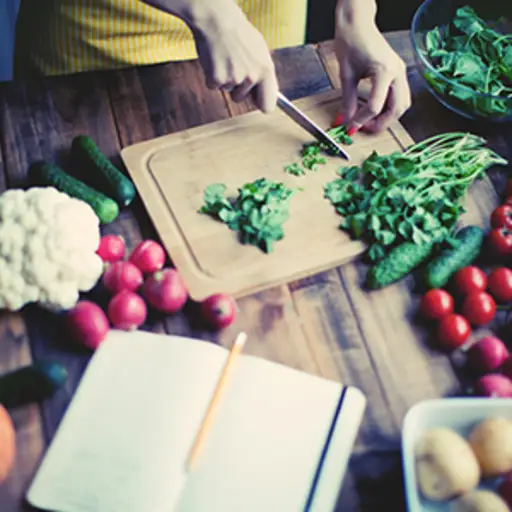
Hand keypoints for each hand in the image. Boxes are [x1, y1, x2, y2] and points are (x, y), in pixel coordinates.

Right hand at [191, 2, 277, 112]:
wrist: (216, 19)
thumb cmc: (238, 33)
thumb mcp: (260, 51)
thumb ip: (264, 74)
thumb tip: (268, 93)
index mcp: (266, 70)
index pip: (268, 105)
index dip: (261, 104)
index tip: (258, 103)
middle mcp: (251, 77)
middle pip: (241, 99)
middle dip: (237, 87)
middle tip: (235, 66)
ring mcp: (234, 79)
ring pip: (228, 91)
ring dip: (225, 80)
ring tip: (226, 59)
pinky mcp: (217, 79)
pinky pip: (214, 87)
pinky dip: (212, 76)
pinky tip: (216, 61)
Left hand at [335, 2, 410, 132]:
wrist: (357, 23)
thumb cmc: (350, 42)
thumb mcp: (345, 75)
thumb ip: (347, 101)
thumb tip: (345, 121)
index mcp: (384, 71)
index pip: (375, 106)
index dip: (361, 120)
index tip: (350, 128)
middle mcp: (397, 72)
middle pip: (397, 109)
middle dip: (381, 123)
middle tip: (363, 129)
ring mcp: (400, 72)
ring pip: (402, 104)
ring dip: (387, 117)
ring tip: (368, 122)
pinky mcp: (398, 73)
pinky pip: (400, 96)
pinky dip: (389, 108)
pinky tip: (374, 111)